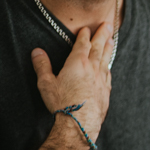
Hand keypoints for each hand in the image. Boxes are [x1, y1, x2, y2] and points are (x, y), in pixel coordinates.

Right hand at [31, 22, 112, 142]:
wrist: (80, 124)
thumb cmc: (62, 103)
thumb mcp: (46, 83)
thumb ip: (42, 65)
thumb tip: (37, 51)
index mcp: (77, 63)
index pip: (83, 44)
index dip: (85, 35)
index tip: (87, 27)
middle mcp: (93, 69)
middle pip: (99, 48)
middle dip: (102, 35)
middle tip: (109, 24)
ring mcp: (102, 80)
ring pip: (106, 60)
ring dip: (108, 48)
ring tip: (111, 40)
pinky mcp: (106, 92)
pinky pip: (108, 74)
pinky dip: (108, 66)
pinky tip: (108, 66)